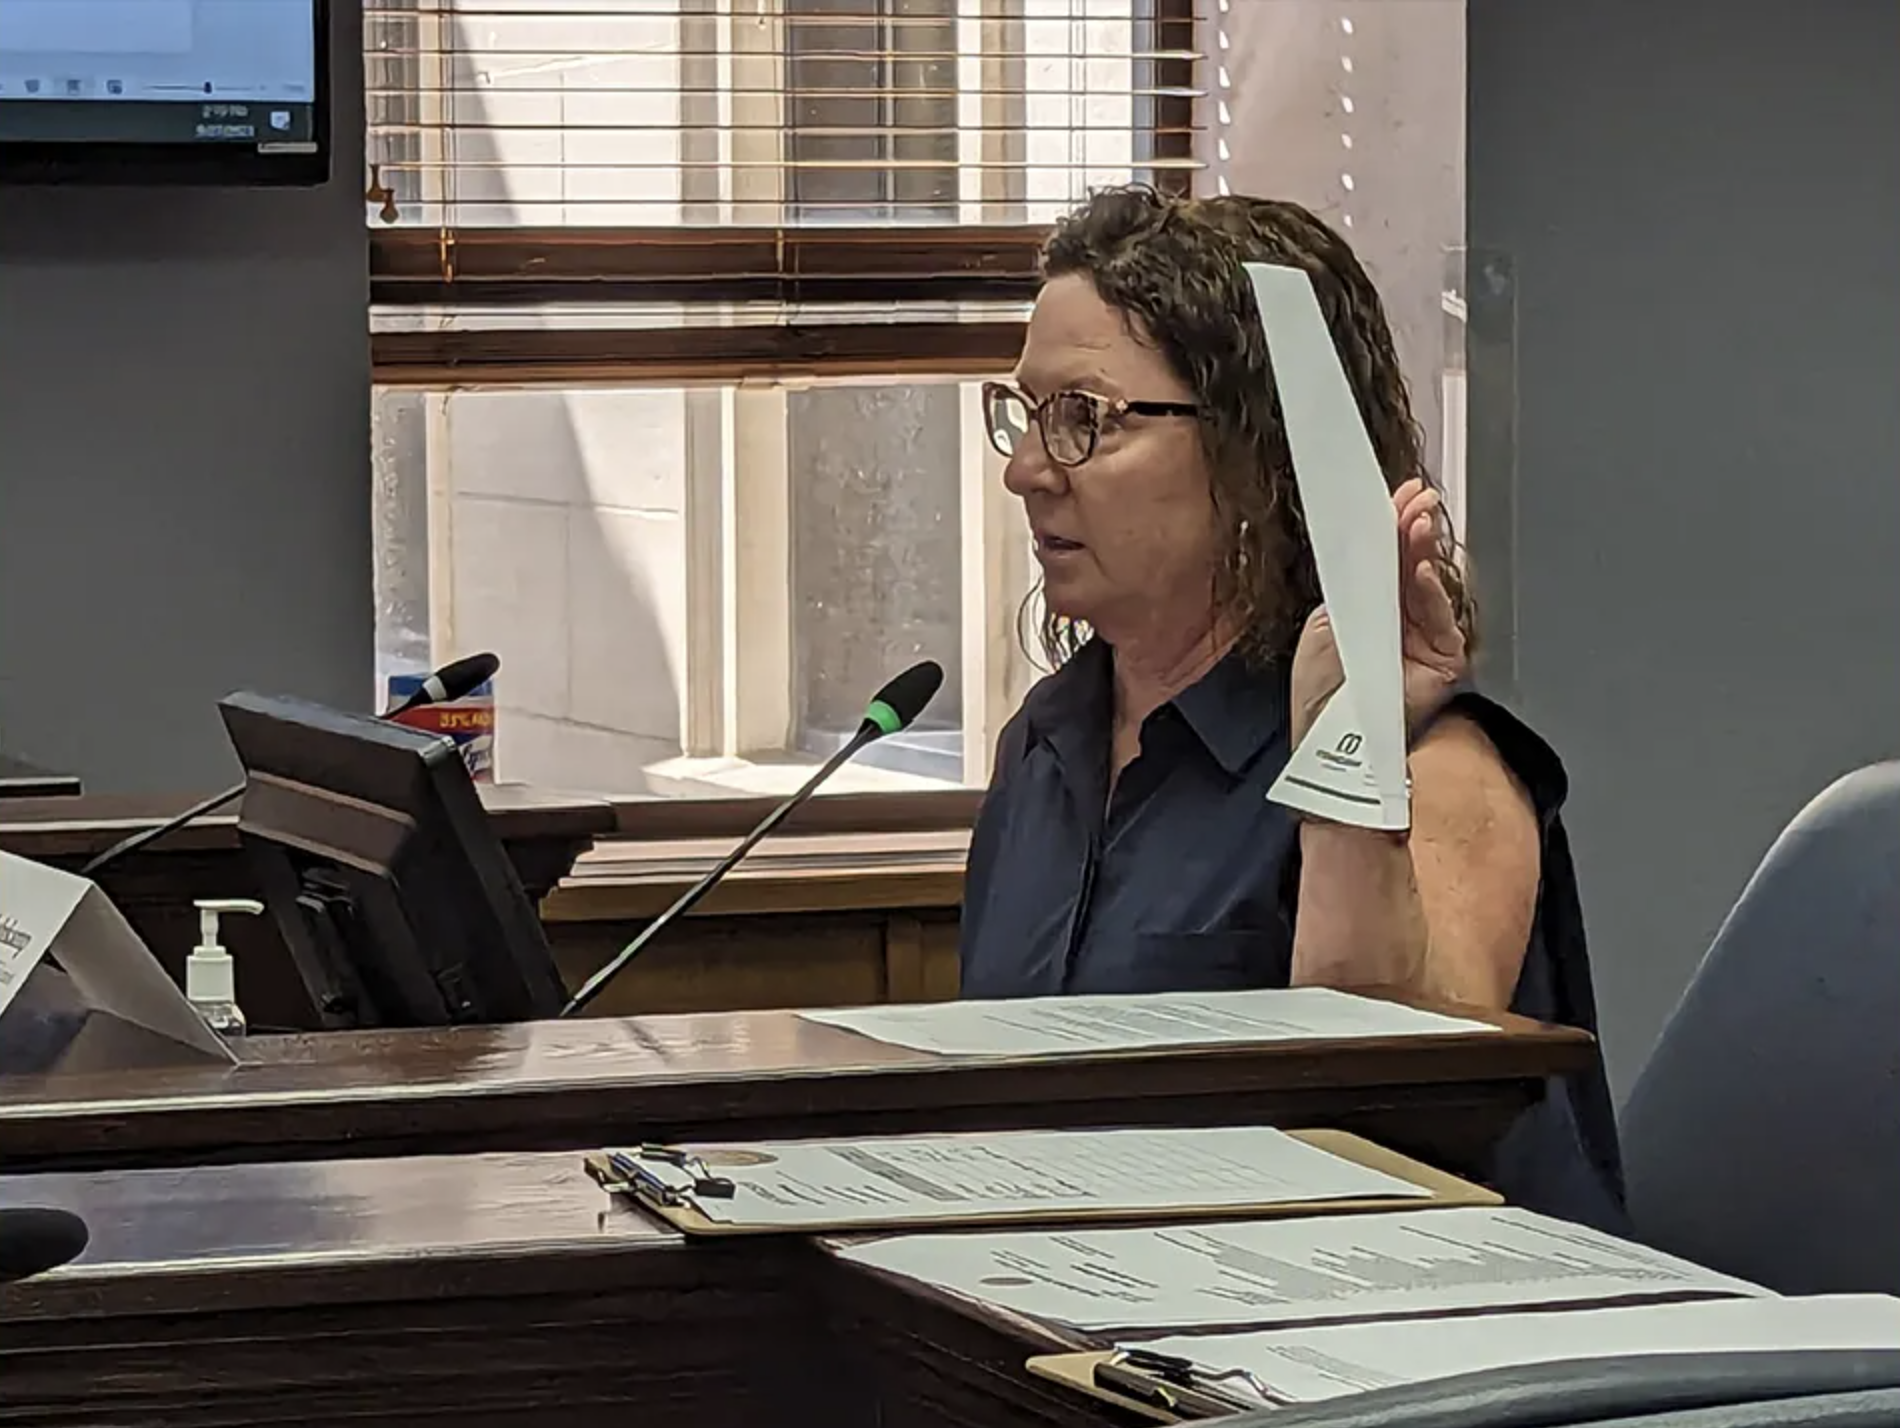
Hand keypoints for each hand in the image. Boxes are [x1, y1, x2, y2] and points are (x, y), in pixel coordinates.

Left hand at [1288, 478, 1467, 746]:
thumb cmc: (1321, 691)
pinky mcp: (1444, 660)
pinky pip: (1443, 619)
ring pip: (1430, 585)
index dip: (1393, 528)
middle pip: (1412, 565)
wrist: (1327, 739)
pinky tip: (1421, 569)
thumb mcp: (1328, 622)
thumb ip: (1353, 584)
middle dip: (1412, 529)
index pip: (1389, 560)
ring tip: (1417, 522)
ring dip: (1423, 550)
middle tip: (1413, 500)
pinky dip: (1432, 592)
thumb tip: (1369, 545)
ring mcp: (1426, 638)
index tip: (1397, 497)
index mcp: (1373, 607)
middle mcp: (1404, 620)